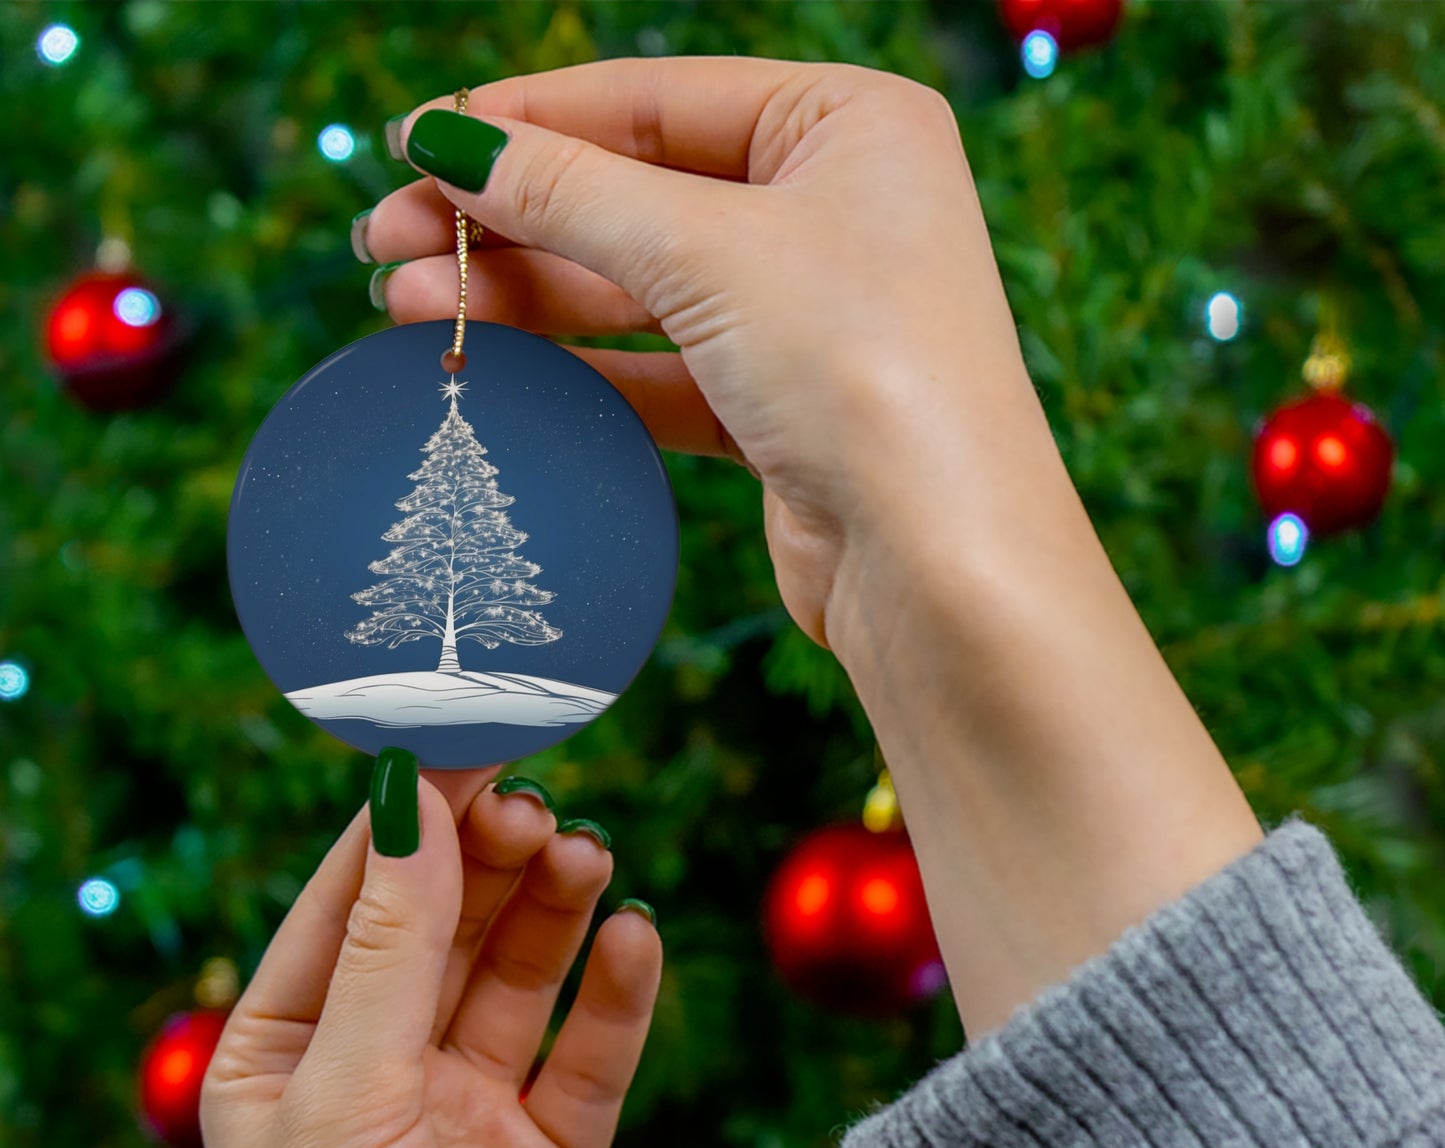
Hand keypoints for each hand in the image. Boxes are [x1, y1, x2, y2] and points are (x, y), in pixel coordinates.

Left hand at [201, 765, 661, 1147]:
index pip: (354, 896)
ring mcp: (469, 1112)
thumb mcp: (345, 1097)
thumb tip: (412, 798)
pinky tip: (635, 940)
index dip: (412, 815)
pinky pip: (591, 1054)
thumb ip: (391, 945)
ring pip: (521, 975)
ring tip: (587, 856)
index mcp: (289, 1050)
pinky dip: (617, 994)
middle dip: (490, 859)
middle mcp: (380, 1070)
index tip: (471, 736)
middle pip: (446, 924)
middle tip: (538, 806)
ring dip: (555, 909)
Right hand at [361, 57, 1056, 656]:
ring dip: (524, 296)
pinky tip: (491, 361)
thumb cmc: (863, 371)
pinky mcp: (781, 409)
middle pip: (636, 194)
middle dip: (508, 218)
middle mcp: (834, 210)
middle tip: (385, 241)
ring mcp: (808, 315)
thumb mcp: (707, 251)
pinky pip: (660, 369)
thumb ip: (571, 192)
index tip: (415, 142)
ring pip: (638, 288)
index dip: (527, 119)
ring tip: (405, 305)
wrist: (938, 563)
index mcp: (848, 125)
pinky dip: (579, 367)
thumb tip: (449, 141)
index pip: (655, 100)